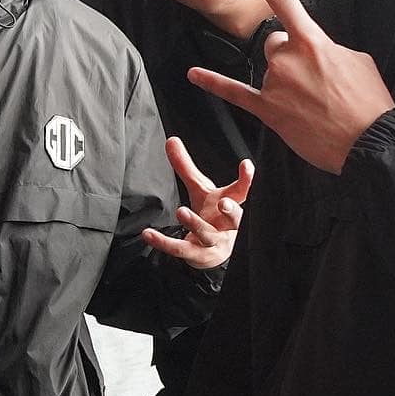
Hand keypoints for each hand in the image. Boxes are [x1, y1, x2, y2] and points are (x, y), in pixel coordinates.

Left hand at [142, 137, 249, 268]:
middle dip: (232, 211)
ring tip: (182, 211)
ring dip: (196, 224)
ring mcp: (214, 243)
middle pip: (236, 220)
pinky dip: (163, 242)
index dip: (247, 179)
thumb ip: (186, 167)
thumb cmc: (211, 216)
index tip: (246, 165)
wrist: (211, 251)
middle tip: (224, 202)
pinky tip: (148, 234)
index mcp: (229, 206)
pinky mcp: (197, 255)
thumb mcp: (200, 189)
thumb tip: (170, 140)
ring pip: (208, 235)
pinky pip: (180, 249)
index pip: (242, 191)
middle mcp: (227, 227)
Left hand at [189, 0, 394, 173]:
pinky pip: (235, 92)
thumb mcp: (357, 60)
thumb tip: (315, 48)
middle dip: (289, 56)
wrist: (373, 142)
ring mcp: (275, 83)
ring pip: (269, 68)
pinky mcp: (268, 110)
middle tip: (315, 81)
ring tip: (313, 102)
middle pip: (274, 42)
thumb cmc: (369, 102)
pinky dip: (213, 82)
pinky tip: (194, 74)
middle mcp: (288, 57)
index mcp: (312, 40)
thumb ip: (327, 47)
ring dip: (284, 80)